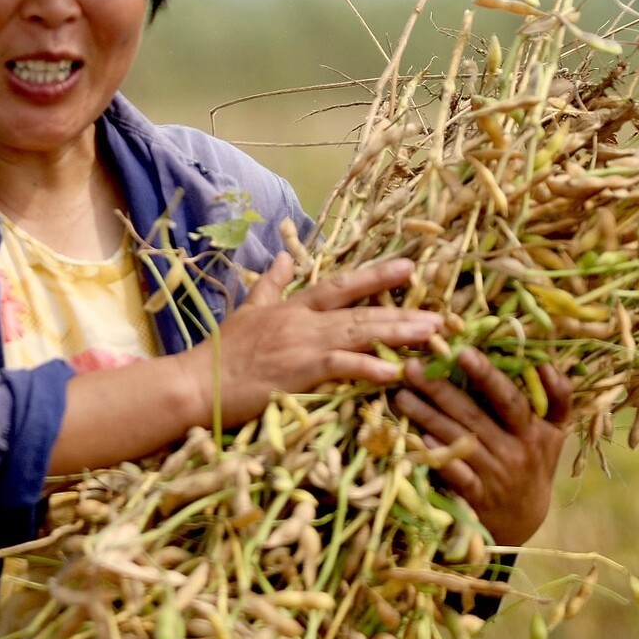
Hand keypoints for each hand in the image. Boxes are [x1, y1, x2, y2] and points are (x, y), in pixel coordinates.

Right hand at [186, 252, 442, 425]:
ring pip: (360, 335)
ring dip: (398, 334)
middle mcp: (304, 322)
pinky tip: (395, 372)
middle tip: (442, 314)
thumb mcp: (248, 310)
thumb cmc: (223, 353)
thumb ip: (270, 284)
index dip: (377, 277)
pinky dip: (369, 368)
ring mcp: (303, 346)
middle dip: (403, 312)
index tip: (409, 267)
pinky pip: (341, 367)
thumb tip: (283, 255)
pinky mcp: (299, 374)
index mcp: (294, 307)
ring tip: (432, 336)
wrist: (197, 383)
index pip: (342, 286)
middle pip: (362, 312)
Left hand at [394, 347, 571, 546]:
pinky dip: (437, 455)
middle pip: (474, 416)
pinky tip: (415, 437)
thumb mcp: (555, 432)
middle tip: (412, 367)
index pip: (510, 399)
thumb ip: (557, 396)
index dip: (488, 375)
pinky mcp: (475, 497)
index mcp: (533, 431)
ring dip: (427, 416)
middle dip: (441, 389)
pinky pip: (453, 473)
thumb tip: (545, 361)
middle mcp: (514, 452)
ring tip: (401, 394)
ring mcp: (493, 476)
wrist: (525, 520)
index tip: (463, 351)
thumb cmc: (535, 462)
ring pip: (457, 441)